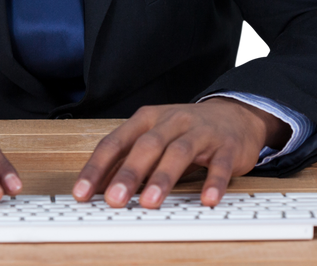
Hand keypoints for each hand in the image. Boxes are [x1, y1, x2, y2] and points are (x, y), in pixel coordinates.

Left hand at [71, 97, 290, 208]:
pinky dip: (213, 182)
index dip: (97, 167)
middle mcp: (171, 121)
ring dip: (163, 178)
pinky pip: (219, 164)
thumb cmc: (185, 130)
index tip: (82, 193)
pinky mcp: (226, 146)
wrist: (233, 114)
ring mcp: (200, 132)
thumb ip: (129, 159)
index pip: (115, 142)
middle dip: (128, 174)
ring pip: (179, 153)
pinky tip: (207, 200)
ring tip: (150, 202)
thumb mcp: (154, 137)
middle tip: (114, 200)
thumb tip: (99, 189)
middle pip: (146, 146)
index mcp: (147, 119)